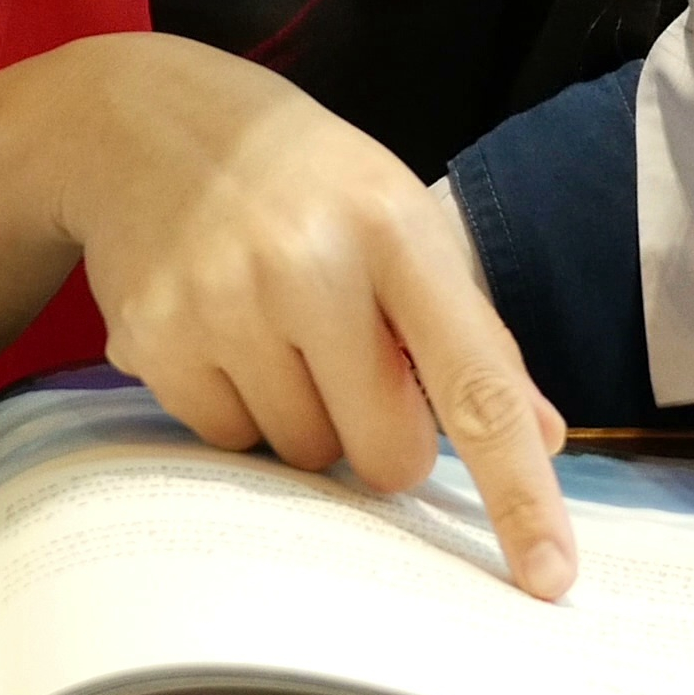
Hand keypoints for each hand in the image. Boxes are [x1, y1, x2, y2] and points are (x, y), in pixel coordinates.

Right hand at [32, 33, 577, 598]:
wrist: (143, 119)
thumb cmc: (301, 179)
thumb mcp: (399, 215)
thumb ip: (471, 330)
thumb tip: (542, 439)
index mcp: (394, 228)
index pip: (475, 382)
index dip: (518, 489)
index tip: (550, 575)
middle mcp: (308, 264)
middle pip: (384, 452)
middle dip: (385, 440)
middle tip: (356, 367)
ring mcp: (224, 304)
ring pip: (301, 455)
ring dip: (304, 417)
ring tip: (276, 327)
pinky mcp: (154, 340)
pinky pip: (226, 442)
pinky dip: (236, 408)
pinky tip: (221, 331)